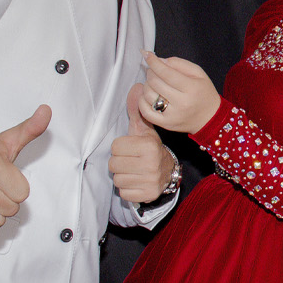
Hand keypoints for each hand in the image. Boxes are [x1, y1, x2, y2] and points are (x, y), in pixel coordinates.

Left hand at [109, 84, 177, 202]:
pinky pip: (124, 193)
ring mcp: (149, 181)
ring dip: (123, 176)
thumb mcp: (145, 131)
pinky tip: (137, 182)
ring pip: (117, 179)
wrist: (169, 172)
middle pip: (113, 164)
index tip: (132, 149)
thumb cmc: (151, 150)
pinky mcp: (147, 195)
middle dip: (120, 162)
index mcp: (149, 146)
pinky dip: (128, 189)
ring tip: (135, 171)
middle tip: (132, 160)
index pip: (115, 147)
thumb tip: (136, 87)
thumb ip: (136, 111)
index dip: (122, 148)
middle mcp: (150, 164)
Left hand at [139, 53, 221, 133]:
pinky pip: (145, 111)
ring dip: (147, 85)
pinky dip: (142, 100)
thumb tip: (159, 61)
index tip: (147, 55)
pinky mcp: (165, 124)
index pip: (166, 73)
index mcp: (191, 88)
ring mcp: (172, 115)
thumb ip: (179, 63)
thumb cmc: (204, 93)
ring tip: (153, 82)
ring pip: (148, 95)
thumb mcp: (199, 73)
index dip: (154, 62)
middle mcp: (181, 103)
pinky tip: (148, 94)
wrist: (210, 118)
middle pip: (155, 83)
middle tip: (154, 70)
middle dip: (151, 72)